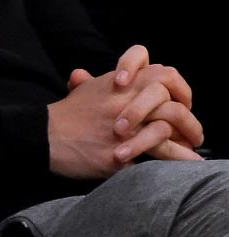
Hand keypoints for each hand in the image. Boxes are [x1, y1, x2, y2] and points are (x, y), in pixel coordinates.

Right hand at [50, 48, 201, 177]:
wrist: (44, 136)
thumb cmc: (65, 115)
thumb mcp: (84, 90)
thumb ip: (100, 83)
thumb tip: (99, 78)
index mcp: (120, 84)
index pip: (163, 74)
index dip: (178, 88)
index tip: (180, 102)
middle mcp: (126, 100)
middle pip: (172, 102)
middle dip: (189, 120)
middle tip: (193, 133)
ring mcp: (125, 125)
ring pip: (169, 126)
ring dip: (187, 139)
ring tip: (193, 150)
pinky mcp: (122, 151)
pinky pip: (158, 153)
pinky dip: (176, 158)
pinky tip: (185, 162)